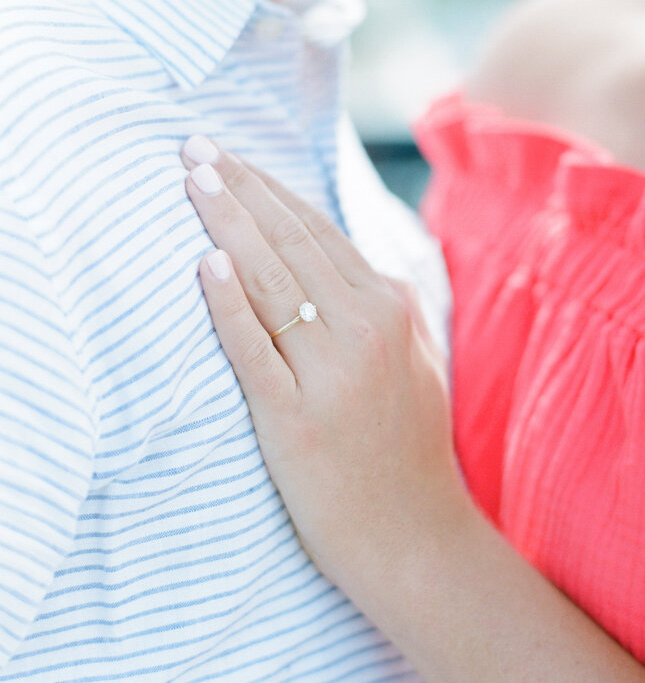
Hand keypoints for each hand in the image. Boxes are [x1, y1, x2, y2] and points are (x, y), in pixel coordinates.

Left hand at [181, 138, 468, 595]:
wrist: (415, 537)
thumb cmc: (407, 447)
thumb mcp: (415, 358)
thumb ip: (386, 303)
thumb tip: (344, 256)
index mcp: (392, 307)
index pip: (317, 229)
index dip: (267, 188)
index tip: (227, 155)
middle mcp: (368, 328)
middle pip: (290, 241)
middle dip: (238, 187)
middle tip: (193, 145)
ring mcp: (333, 372)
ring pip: (272, 281)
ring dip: (228, 224)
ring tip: (191, 179)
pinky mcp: (297, 419)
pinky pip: (255, 349)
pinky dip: (228, 304)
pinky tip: (206, 265)